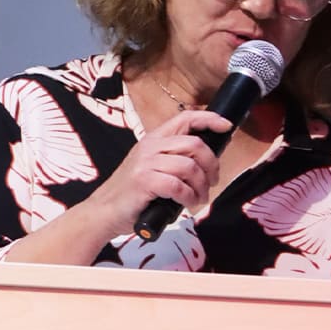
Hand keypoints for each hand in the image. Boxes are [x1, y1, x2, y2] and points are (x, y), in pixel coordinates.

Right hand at [87, 110, 232, 238]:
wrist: (104, 211)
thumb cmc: (133, 193)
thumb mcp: (152, 167)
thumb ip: (174, 160)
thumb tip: (207, 161)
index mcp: (154, 139)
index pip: (186, 118)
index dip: (209, 119)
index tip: (226, 126)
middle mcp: (150, 146)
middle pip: (195, 145)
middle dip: (211, 165)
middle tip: (212, 181)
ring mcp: (146, 163)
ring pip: (189, 167)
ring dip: (201, 186)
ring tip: (199, 198)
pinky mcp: (144, 181)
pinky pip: (178, 185)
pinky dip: (189, 197)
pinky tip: (187, 203)